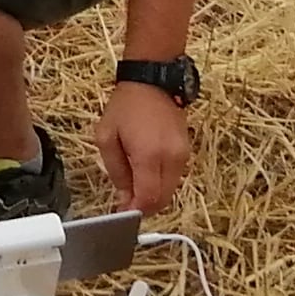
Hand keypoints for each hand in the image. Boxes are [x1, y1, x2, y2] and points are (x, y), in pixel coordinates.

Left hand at [91, 83, 200, 212]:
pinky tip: (146, 175)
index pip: (148, 198)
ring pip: (171, 190)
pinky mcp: (187, 151)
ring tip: (134, 188)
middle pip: (163, 199)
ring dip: (154, 196)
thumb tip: (125, 197)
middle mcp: (171, 158)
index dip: (136, 211)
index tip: (123, 214)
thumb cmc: (125, 106)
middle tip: (127, 204)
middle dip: (145, 207)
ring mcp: (183, 155)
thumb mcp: (107, 137)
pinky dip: (161, 183)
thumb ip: (116, 171)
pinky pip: (175, 177)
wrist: (153, 81)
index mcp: (149, 155)